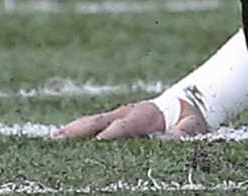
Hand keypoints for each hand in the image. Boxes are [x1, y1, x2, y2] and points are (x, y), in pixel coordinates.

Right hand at [52, 96, 206, 141]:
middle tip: (63, 138)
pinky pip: (93, 127)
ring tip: (54, 139)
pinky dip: (77, 132)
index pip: (127, 125)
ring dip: (74, 131)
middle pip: (101, 121)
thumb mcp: (193, 127)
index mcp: (146, 113)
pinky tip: (61, 140)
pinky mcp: (114, 122)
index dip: (114, 133)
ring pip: (92, 123)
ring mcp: (118, 116)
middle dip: (83, 129)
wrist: (185, 107)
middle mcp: (127, 112)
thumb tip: (172, 139)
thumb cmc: (189, 119)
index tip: (100, 141)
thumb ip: (183, 134)